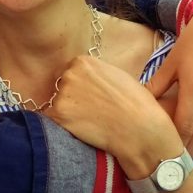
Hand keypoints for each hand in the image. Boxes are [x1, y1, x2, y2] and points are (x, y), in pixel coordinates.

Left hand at [45, 56, 181, 178]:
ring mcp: (62, 95)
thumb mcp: (117, 75)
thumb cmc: (136, 104)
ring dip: (67, 113)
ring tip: (89, 122)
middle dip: (72, 98)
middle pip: (62, 86)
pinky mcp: (58, 116)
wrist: (140, 129)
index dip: (81, 86)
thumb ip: (97, 73)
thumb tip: (88, 80)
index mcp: (83, 61)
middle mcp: (69, 74)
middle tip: (90, 112)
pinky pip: (53, 121)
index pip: (72, 71)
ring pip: (58, 104)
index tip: (91, 97)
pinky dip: (63, 126)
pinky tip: (81, 130)